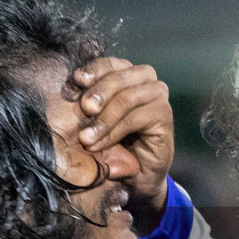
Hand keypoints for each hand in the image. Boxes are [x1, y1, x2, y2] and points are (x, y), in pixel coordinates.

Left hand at [72, 57, 173, 209]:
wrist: (136, 175)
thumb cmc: (112, 143)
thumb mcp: (94, 120)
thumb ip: (87, 100)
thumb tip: (74, 79)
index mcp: (127, 75)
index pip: (110, 63)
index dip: (93, 70)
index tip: (75, 81)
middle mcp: (146, 81)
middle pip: (119, 75)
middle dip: (98, 91)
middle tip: (84, 109)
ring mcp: (158, 97)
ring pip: (127, 97)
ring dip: (104, 118)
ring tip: (86, 138)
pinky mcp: (164, 116)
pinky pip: (134, 119)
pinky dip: (113, 132)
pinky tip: (98, 144)